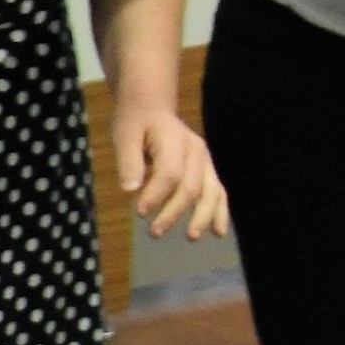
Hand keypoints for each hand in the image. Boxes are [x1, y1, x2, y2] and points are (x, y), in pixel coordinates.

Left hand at [112, 105, 227, 241]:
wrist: (152, 107)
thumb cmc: (136, 122)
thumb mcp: (124, 135)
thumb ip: (128, 161)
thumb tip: (130, 189)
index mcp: (174, 139)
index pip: (170, 173)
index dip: (156, 195)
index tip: (139, 212)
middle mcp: (196, 150)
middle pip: (191, 187)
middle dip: (174, 212)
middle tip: (154, 233)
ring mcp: (205, 160)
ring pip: (211, 192)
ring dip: (202, 217)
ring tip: (191, 237)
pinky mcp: (207, 170)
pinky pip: (218, 192)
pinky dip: (220, 212)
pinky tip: (218, 232)